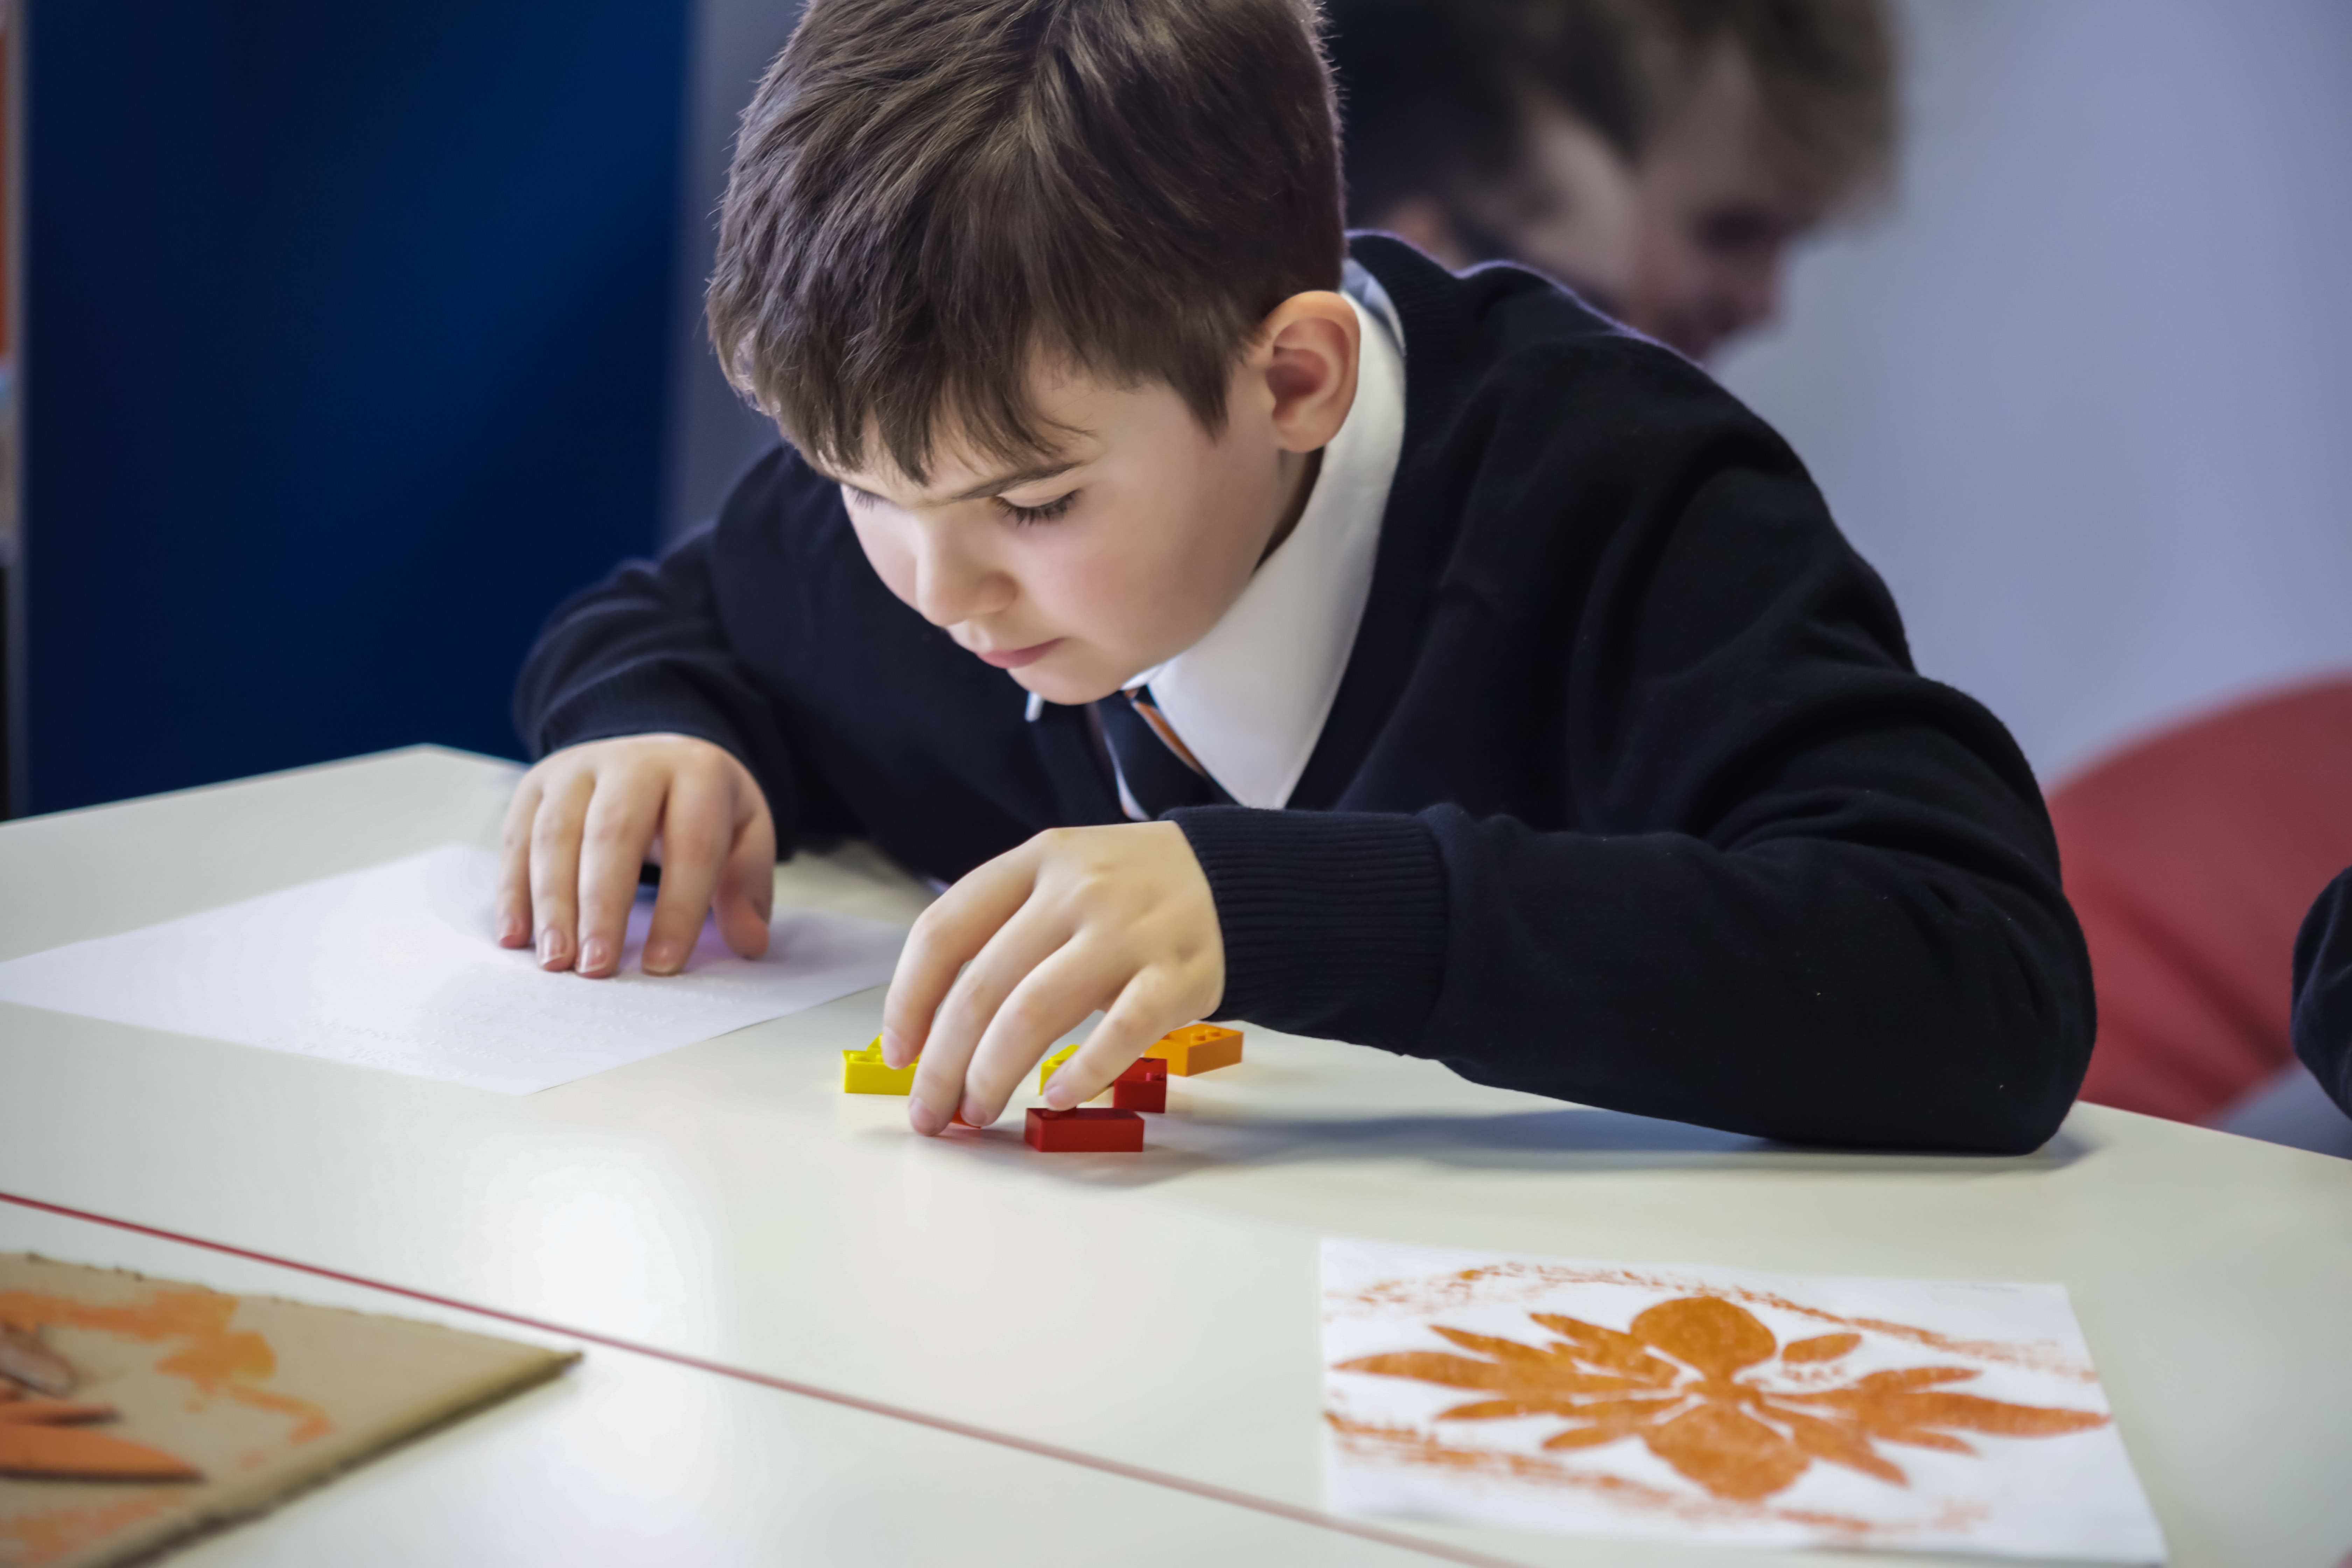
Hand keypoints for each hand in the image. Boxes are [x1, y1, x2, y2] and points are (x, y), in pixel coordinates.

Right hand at [497, 734, 776, 977]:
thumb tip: (750, 944)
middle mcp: (632, 762)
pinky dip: (513, 891)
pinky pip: (516, 838)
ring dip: (552, 904)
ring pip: (555, 835)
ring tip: (557, 961)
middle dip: (602, 905)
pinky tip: (516, 938)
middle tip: (596, 968)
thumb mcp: (744, 833)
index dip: (680, 908)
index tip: (663, 965)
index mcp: (697, 771)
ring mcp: (577, 769)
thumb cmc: (702, 806)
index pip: (692, 843)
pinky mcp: (536, 784)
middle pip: (612, 833)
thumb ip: (747, 887)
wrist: (657, 753)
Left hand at [882, 822, 1223, 1134]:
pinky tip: (1056, 1098)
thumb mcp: (1060, 877)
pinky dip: (1081, 1074)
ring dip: (993, 1074)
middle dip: (944, 1062)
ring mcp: (1129, 932)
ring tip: (979, 1111)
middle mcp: (1077, 891)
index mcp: (1036, 862)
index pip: (943, 931)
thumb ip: (1004, 931)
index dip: (908, 1000)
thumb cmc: (1130, 894)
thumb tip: (935, 1028)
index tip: (899, 1053)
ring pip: (1035, 1013)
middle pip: (982, 987)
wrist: (1235, 880)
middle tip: (932, 1110)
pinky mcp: (1177, 975)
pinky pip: (1119, 1034)